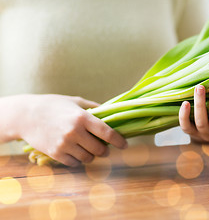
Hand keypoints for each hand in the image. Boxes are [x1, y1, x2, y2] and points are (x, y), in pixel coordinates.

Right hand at [0, 94, 126, 166]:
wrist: (27, 115)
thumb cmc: (54, 105)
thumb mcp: (76, 101)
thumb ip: (95, 108)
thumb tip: (113, 113)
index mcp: (82, 117)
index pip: (107, 133)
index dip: (119, 141)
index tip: (125, 145)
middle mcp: (75, 132)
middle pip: (100, 149)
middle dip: (106, 150)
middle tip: (105, 148)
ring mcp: (65, 144)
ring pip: (88, 158)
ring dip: (92, 156)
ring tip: (90, 149)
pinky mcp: (55, 153)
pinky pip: (75, 163)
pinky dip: (79, 160)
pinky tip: (77, 152)